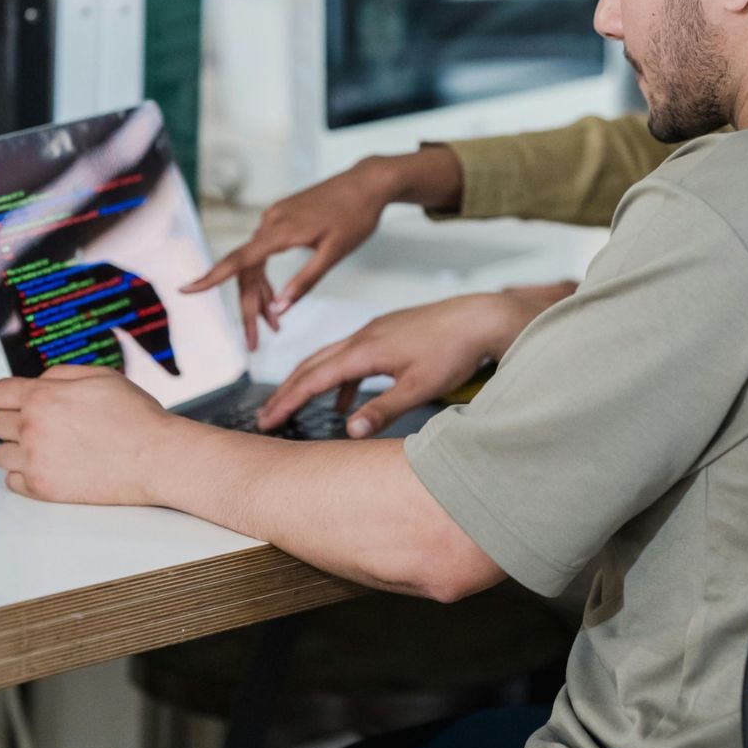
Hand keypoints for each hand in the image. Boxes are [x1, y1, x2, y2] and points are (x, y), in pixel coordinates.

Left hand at [0, 365, 174, 504]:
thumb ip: (61, 374)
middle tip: (44, 424)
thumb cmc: (136, 418)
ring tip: (49, 447)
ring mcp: (34, 460)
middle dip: (16, 420)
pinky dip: (27, 473)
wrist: (155, 457)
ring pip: (1, 454)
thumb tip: (38, 381)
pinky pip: (12, 481)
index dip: (10, 394)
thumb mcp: (103, 376)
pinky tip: (51, 465)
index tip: (17, 400)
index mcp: (43, 397)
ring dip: (19, 449)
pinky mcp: (41, 488)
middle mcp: (32, 428)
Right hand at [181, 148, 462, 349]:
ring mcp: (275, 217)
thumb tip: (278, 308)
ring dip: (260, 295)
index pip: (239, 260)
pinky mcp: (283, 217)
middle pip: (247, 270)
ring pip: (256, 263)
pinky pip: (265, 251)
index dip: (211, 277)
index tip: (187, 289)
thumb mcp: (334, 254)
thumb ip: (305, 281)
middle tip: (254, 342)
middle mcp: (271, 221)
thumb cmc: (356, 216)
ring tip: (273, 327)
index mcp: (282, 231)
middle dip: (249, 307)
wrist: (368, 182)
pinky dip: (267, 277)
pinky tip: (276, 297)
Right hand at [255, 285, 571, 436]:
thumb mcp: (419, 386)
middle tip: (267, 416)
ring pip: (331, 357)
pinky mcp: (389, 332)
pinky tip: (346, 400)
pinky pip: (353, 356)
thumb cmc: (454, 351)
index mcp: (366, 350)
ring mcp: (376, 331)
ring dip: (311, 382)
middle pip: (313, 364)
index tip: (266, 421)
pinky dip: (340, 378)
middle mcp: (364, 336)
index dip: (287, 400)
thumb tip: (348, 431)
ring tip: (296, 408)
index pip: (314, 378)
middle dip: (288, 390)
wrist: (481, 317)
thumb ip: (383, 410)